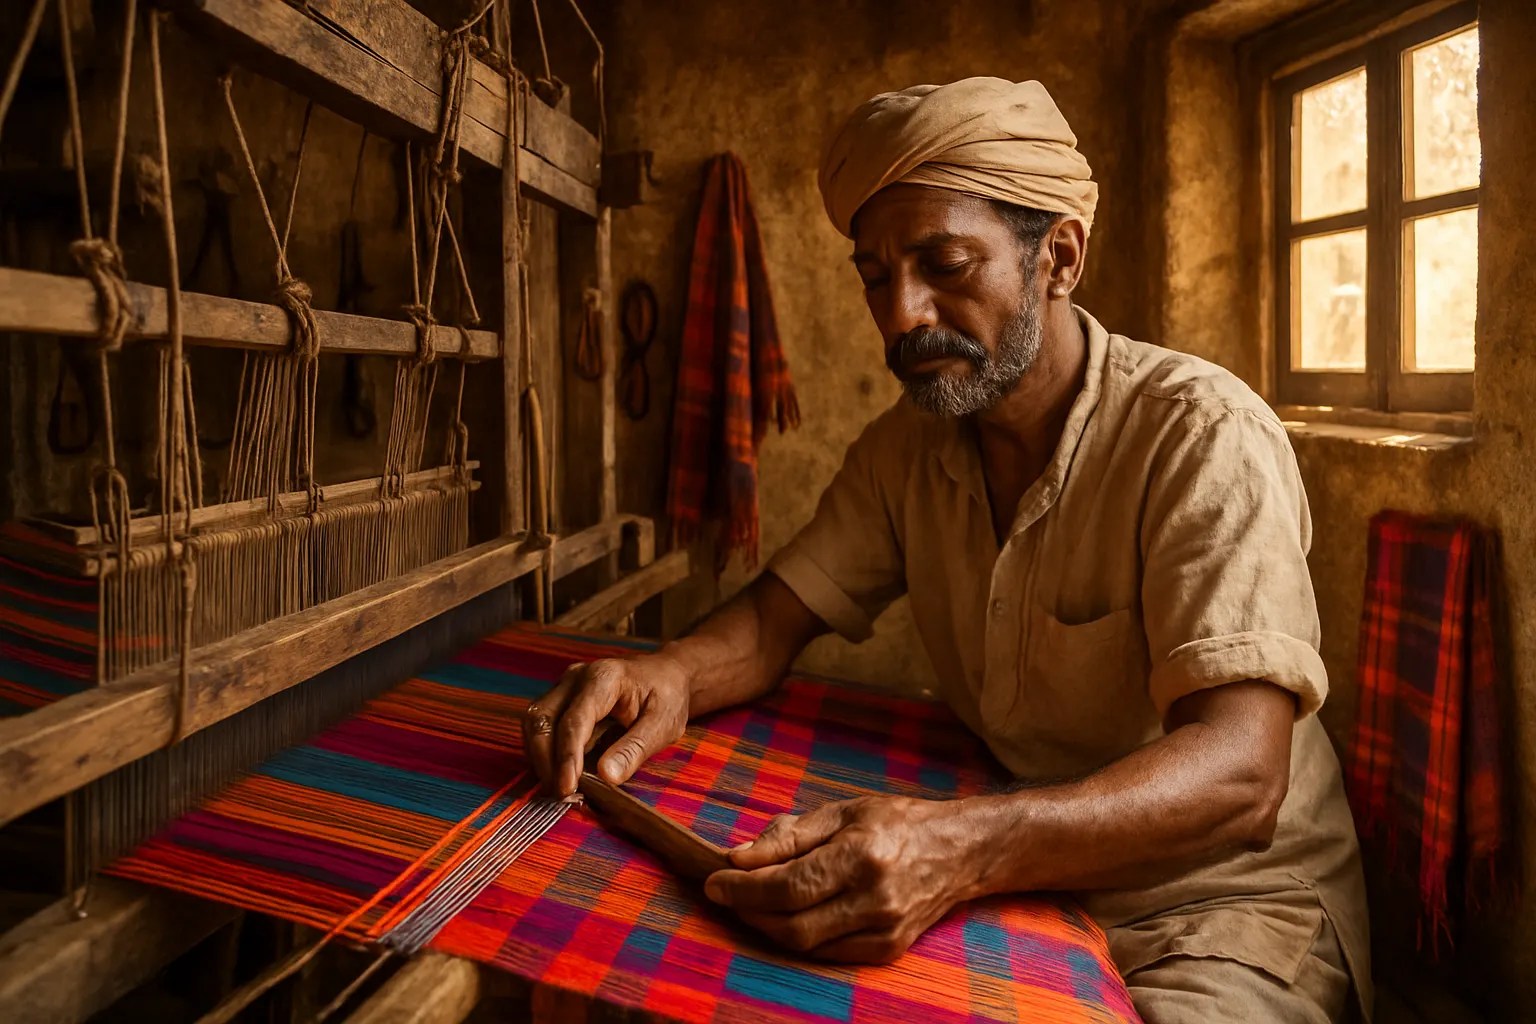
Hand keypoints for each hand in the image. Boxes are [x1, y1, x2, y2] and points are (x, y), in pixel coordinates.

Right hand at [521, 655, 690, 796]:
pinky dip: (546, 754)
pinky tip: (561, 776)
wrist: (665, 675)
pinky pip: (542, 728)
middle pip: (542, 719)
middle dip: (546, 762)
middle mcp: (576, 678)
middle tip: (562, 796)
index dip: (567, 757)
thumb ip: (635, 749)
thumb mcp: (663, 724)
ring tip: (560, 789)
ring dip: (541, 759)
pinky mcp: (561, 701)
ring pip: (535, 724)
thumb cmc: (667, 696)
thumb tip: (606, 777)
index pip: (574, 720)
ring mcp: (564, 687)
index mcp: (604, 677)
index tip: (567, 789)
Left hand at [703, 796, 981, 963]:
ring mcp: (884, 930)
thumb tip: (739, 857)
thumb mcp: (843, 811)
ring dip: (768, 927)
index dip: (744, 888)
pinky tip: (787, 917)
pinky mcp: (888, 950)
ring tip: (752, 904)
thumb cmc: (898, 822)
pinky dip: (798, 938)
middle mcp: (875, 898)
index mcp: (862, 855)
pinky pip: (827, 953)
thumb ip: (789, 835)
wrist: (959, 851)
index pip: (788, 884)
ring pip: (806, 945)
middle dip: (749, 912)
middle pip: (792, 924)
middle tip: (727, 894)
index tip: (715, 881)